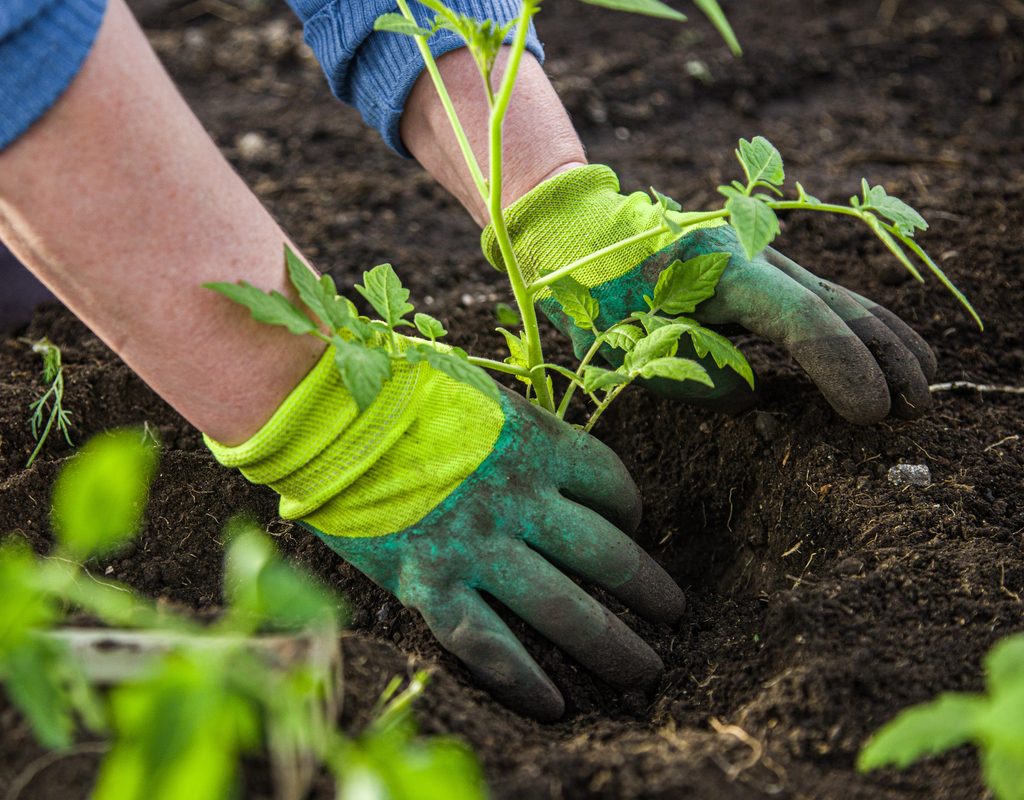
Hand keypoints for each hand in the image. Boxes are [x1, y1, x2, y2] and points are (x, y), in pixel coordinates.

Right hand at [208, 344, 683, 720]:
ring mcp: (478, 546)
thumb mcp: (478, 392)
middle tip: (674, 614)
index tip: (631, 528)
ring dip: (613, 644)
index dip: (632, 511)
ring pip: (564, 609)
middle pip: (607, 554)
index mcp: (536, 442)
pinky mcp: (430, 584)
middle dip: (649, 590)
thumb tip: (546, 456)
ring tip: (645, 671)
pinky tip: (556, 706)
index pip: (611, 484)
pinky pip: (491, 645)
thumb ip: (519, 427)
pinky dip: (527, 680)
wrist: (322, 410)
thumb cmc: (397, 389)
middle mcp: (520, 499)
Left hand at [483, 165, 936, 424]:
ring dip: (884, 341)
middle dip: (881, 357)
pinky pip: (822, 298)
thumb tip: (753, 393)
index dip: (841, 366)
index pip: (798, 318)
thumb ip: (692, 374)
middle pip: (835, 304)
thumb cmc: (595, 294)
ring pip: (838, 296)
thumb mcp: (625, 343)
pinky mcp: (761, 269)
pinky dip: (859, 327)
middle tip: (912, 409)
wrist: (583, 237)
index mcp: (717, 268)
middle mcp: (752, 254)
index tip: (870, 413)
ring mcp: (761, 256)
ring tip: (923, 386)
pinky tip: (890, 351)